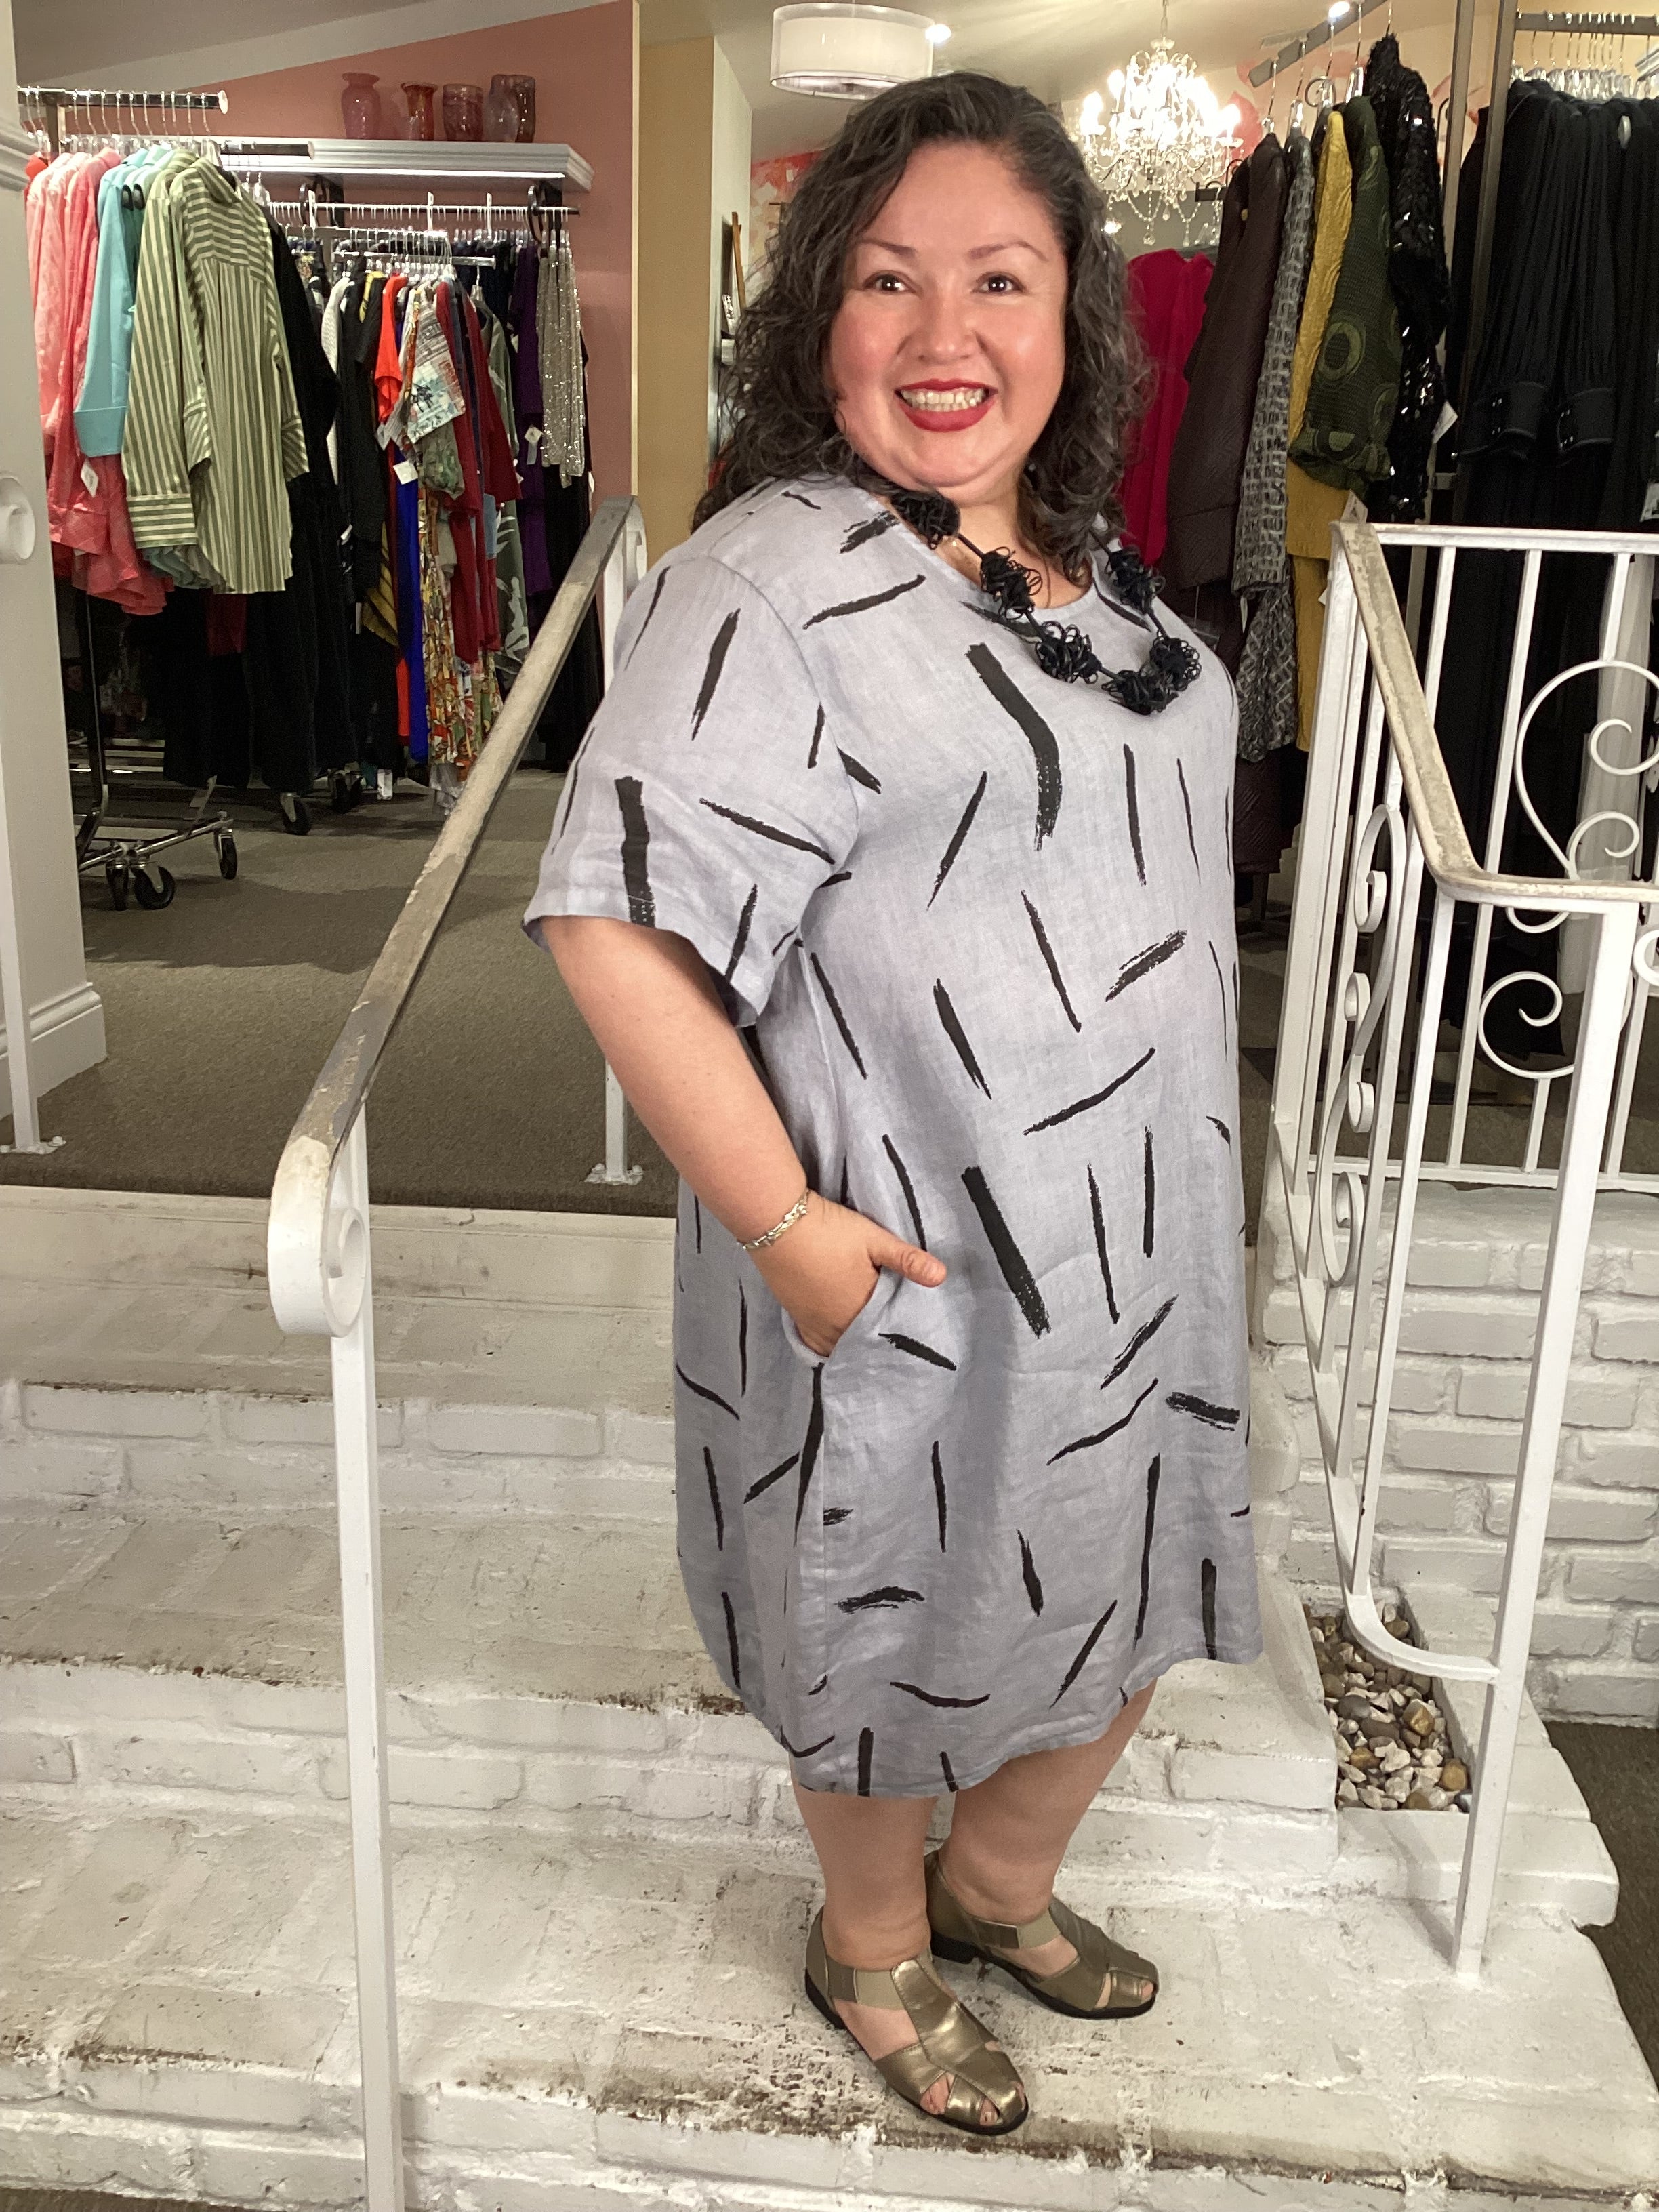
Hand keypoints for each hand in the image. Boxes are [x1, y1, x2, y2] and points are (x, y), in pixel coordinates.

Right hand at [752, 1193, 945, 1355]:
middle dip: (879, 1338)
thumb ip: (907, 1260)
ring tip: (869, 1335)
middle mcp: (837, 1324)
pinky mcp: (795, 1315)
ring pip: (841, 1344)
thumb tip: (943, 1276)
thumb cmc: (829, 1230)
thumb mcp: (874, 1239)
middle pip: (864, 1341)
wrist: (776, 1223)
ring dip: (855, 1341)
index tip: (914, 1328)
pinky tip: (838, 1336)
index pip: (888, 1331)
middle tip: (893, 1332)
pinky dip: (830, 1343)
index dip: (900, 1329)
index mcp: (861, 1309)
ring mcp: (813, 1323)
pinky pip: (817, 1343)